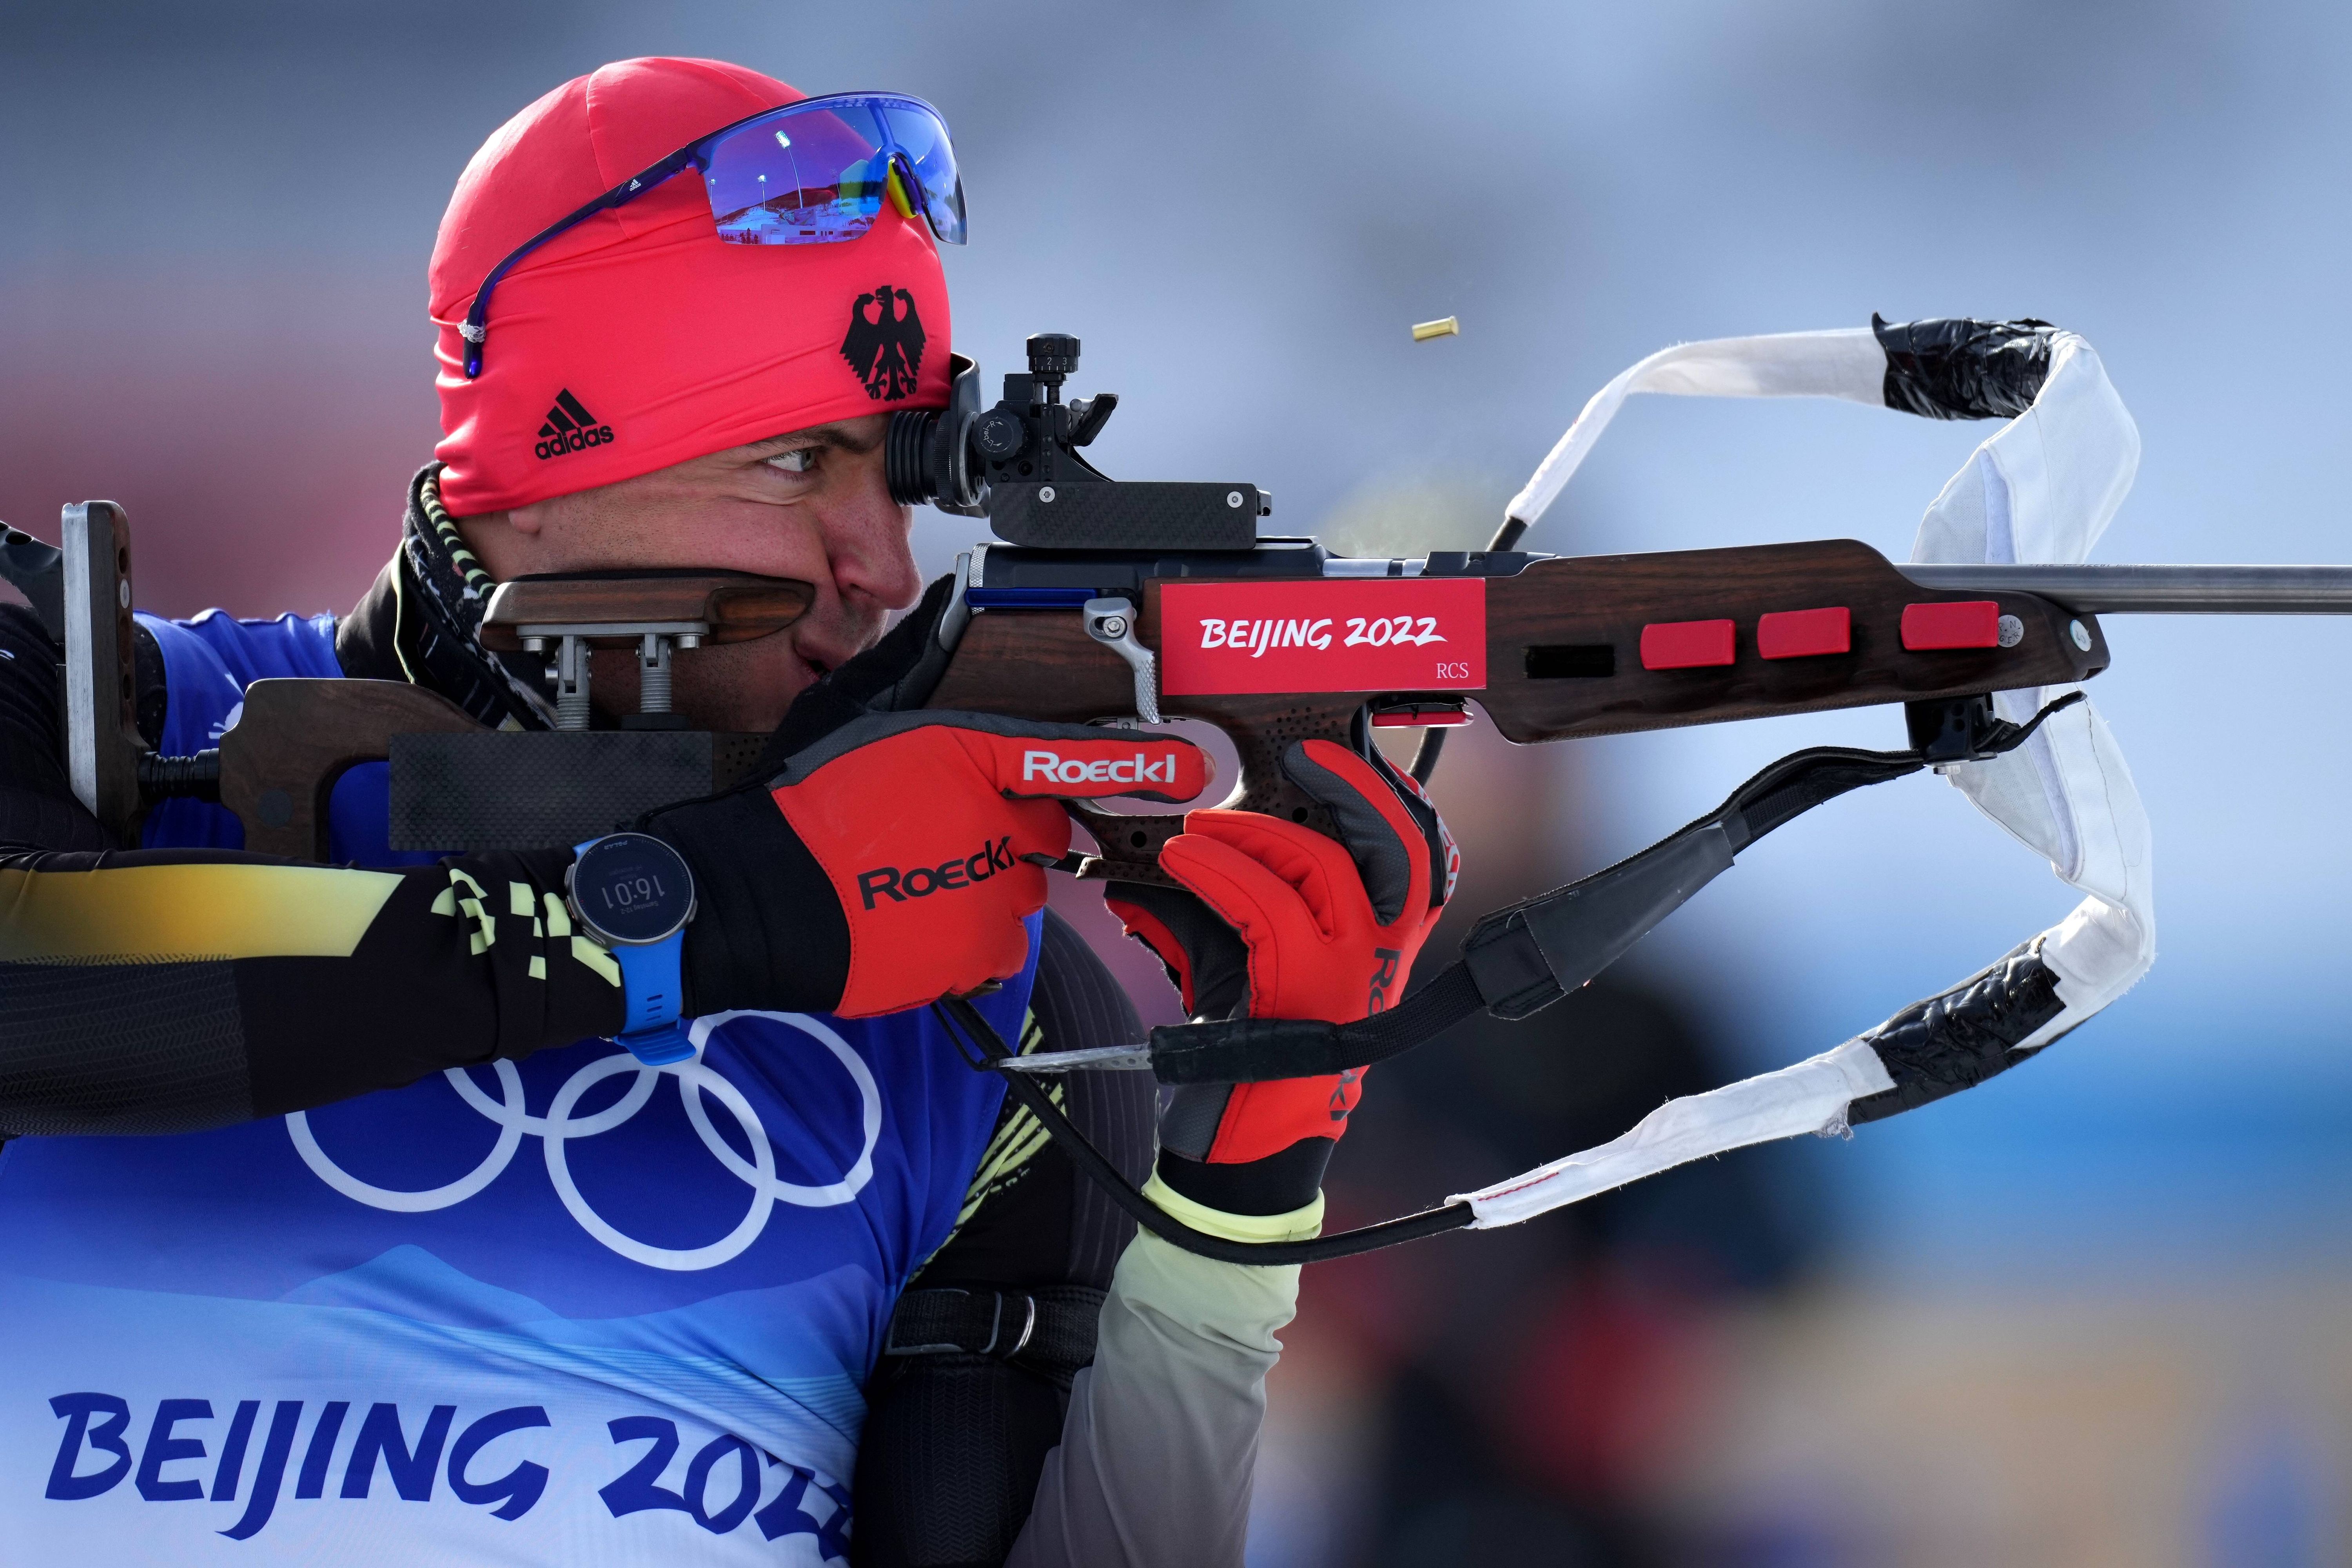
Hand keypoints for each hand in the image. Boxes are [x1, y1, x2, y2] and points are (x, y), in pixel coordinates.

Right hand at [656, 712, 1208, 1018]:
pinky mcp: (974, 953)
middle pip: (1042, 826)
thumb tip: (946, 613)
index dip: (1140, 761)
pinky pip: (994, 945)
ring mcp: (989, 893)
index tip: (1191, 765)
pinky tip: (911, 919)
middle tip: (931, 835)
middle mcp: (993, 823)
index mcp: (968, 756)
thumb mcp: (856, 715)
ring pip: (1021, 889)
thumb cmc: (803, 808)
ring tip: (910, 880)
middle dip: (1004, 829)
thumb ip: (915, 670)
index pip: (1073, 754)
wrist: (755, 898)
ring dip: (983, 884)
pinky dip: (964, 937)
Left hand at [1108, 737, 1454, 1212]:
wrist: (1245, 1146)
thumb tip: (1145, 864)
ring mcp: (1351, 976)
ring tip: (1196, 831)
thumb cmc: (1245, 1051)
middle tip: (1301, 755)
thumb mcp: (1236, 963)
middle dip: (1356, 787)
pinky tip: (1181, 863)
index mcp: (1383, 942)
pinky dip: (1220, 873)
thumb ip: (1210, 906)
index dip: (1389, 796)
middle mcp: (1383, 956)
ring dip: (1251, 832)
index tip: (1336, 755)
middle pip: (1402, 847)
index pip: (1421, 856)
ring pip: (1324, 867)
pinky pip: (1270, 910)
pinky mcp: (1306, 995)